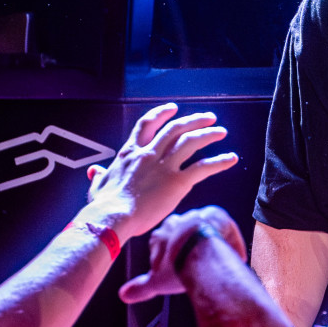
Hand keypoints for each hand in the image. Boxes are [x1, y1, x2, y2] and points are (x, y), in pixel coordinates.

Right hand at [84, 105, 237, 244]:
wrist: (112, 217)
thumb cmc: (104, 206)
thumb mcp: (98, 186)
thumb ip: (100, 176)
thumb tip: (95, 172)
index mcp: (130, 153)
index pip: (146, 124)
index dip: (161, 114)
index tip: (173, 109)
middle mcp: (149, 154)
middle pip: (175, 128)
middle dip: (193, 120)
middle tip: (208, 117)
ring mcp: (164, 166)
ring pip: (190, 141)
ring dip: (208, 134)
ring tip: (221, 131)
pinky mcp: (177, 182)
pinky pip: (203, 167)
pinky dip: (219, 161)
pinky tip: (232, 159)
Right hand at [118, 205, 246, 303]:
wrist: (198, 253)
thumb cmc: (176, 266)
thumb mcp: (156, 281)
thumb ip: (140, 288)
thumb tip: (123, 295)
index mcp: (160, 234)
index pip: (164, 241)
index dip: (172, 254)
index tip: (179, 265)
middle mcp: (177, 220)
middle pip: (183, 232)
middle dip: (189, 245)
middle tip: (198, 262)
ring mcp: (197, 215)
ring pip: (203, 227)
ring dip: (209, 241)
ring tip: (217, 260)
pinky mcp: (216, 214)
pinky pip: (223, 226)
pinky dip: (228, 239)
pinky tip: (233, 252)